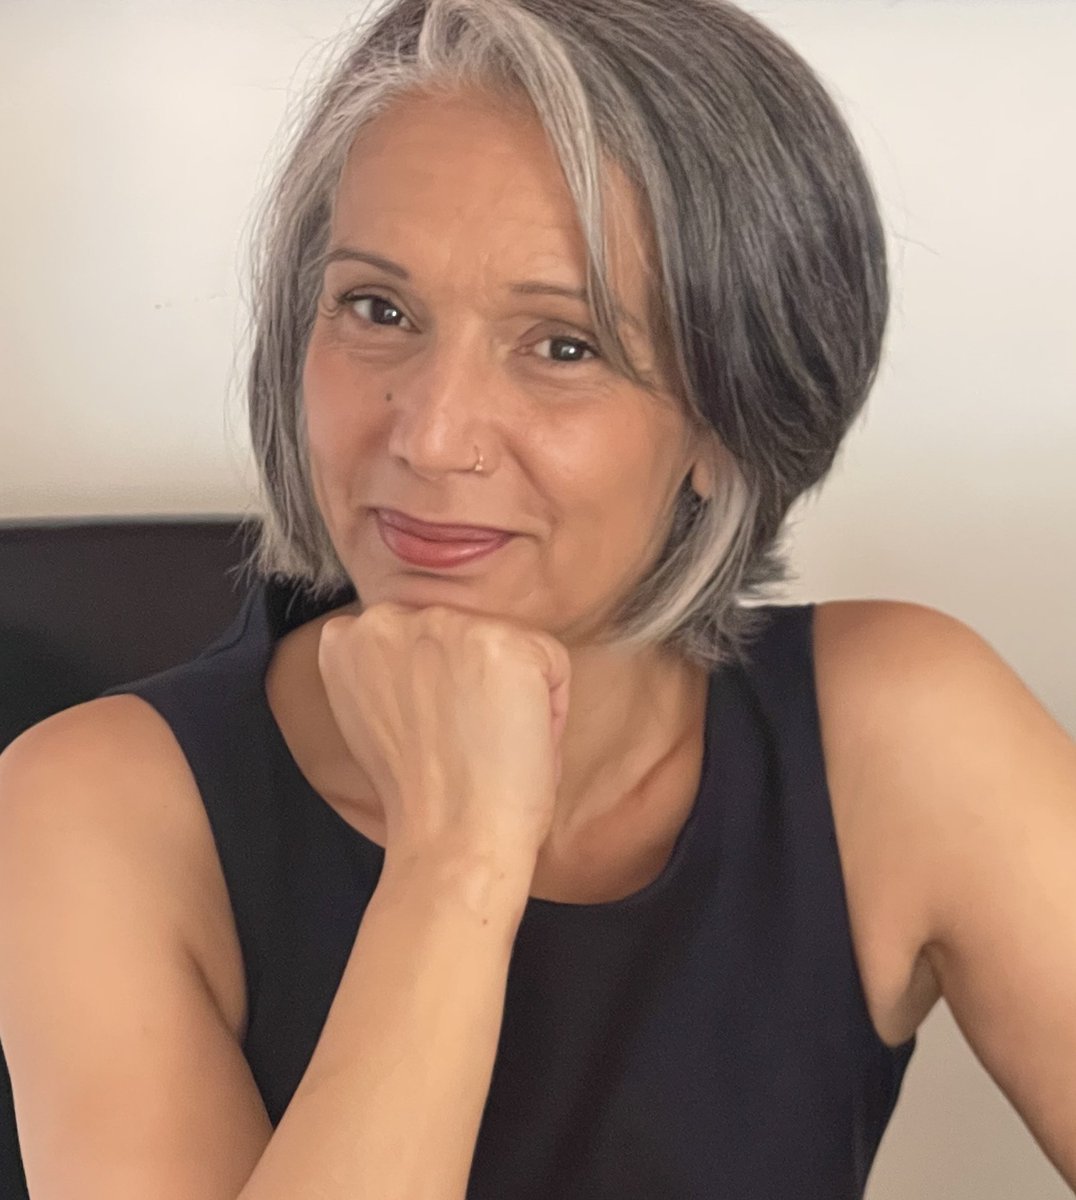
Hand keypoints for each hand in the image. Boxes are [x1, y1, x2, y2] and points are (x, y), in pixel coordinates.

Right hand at [316, 601, 571, 867]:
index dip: (438, 684)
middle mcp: (392, 618)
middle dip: (475, 683)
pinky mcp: (504, 642)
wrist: (452, 840)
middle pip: (465, 636)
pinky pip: (551, 665)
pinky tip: (517, 743)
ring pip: (508, 647)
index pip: (418, 636)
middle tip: (465, 741)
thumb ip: (391, 671)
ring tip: (490, 744)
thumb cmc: (422, 797)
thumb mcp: (376, 715)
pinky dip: (552, 708)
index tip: (437, 727)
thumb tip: (432, 656)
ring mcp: (450, 626)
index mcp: (350, 638)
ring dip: (513, 692)